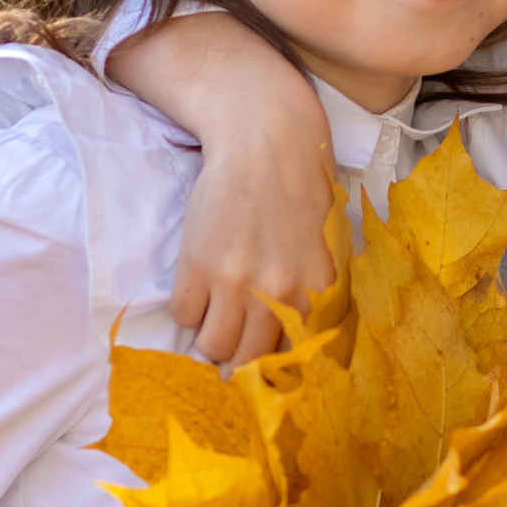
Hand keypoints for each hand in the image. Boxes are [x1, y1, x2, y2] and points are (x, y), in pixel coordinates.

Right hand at [109, 12, 335, 363]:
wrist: (266, 137)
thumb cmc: (299, 185)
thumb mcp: (322, 243)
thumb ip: (313, 289)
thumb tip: (297, 336)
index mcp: (316, 291)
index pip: (294, 358)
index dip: (276, 369)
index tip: (264, 368)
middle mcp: (278, 293)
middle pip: (248, 361)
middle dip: (237, 362)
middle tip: (231, 350)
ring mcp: (236, 281)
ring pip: (212, 345)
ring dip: (209, 339)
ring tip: (211, 322)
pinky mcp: (198, 263)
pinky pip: (183, 314)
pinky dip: (186, 310)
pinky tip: (197, 290)